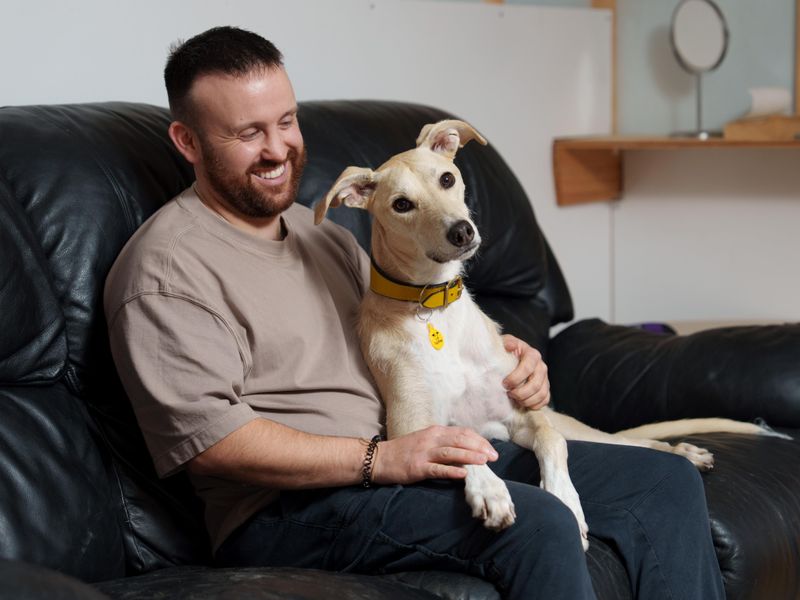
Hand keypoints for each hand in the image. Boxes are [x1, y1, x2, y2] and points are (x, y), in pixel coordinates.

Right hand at [371, 425, 497, 484]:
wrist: (379, 458)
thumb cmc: (404, 451)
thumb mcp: (425, 441)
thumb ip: (443, 443)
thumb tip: (465, 450)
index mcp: (434, 431)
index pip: (462, 432)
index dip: (479, 440)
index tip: (491, 449)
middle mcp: (431, 439)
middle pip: (460, 440)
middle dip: (479, 447)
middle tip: (494, 456)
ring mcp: (424, 453)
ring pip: (451, 452)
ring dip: (469, 456)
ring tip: (484, 461)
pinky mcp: (417, 467)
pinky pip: (437, 469)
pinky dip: (451, 470)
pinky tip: (463, 474)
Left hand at [501, 334, 549, 409]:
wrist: (510, 357)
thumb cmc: (505, 351)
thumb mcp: (504, 343)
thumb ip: (506, 343)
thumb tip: (509, 346)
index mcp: (532, 354)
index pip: (527, 368)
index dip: (515, 378)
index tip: (504, 383)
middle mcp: (541, 366)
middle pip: (535, 384)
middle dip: (520, 392)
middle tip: (508, 394)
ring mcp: (545, 378)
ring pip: (541, 394)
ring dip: (526, 400)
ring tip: (515, 399)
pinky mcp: (545, 388)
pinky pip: (545, 400)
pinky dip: (534, 404)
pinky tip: (523, 403)